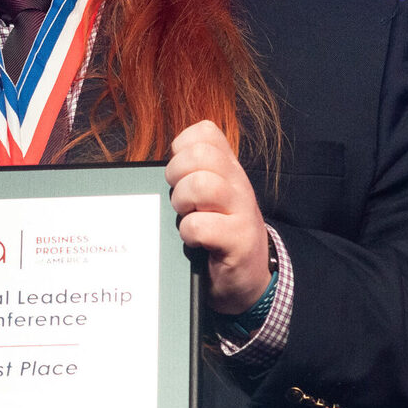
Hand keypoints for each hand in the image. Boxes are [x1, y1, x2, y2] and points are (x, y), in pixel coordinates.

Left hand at [164, 120, 268, 314]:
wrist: (251, 274)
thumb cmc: (219, 233)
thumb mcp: (210, 197)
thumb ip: (191, 174)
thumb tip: (157, 167)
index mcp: (228, 168)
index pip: (205, 133)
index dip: (182, 149)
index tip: (181, 174)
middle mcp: (237, 183)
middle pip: (201, 156)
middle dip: (177, 175)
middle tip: (179, 198)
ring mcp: (242, 211)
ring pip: (202, 185)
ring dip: (183, 203)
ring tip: (186, 217)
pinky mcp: (239, 240)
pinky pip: (201, 226)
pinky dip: (189, 233)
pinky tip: (194, 241)